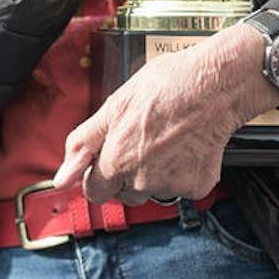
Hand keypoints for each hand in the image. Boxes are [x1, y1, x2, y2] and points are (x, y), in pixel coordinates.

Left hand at [57, 24, 278, 203]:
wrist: (217, 83)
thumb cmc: (169, 85)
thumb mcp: (115, 105)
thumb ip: (83, 144)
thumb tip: (61, 178)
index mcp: (116, 161)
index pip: (95, 192)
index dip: (100, 174)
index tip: (112, 158)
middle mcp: (143, 179)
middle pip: (125, 194)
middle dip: (129, 175)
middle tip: (145, 142)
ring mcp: (172, 185)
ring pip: (154, 191)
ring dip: (157, 174)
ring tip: (168, 140)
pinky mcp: (198, 185)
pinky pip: (183, 189)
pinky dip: (185, 172)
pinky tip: (187, 147)